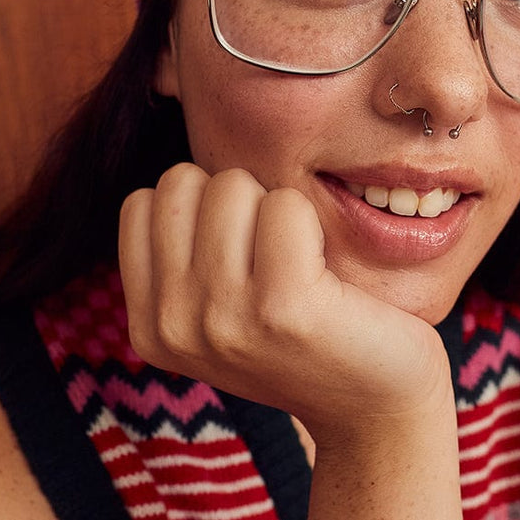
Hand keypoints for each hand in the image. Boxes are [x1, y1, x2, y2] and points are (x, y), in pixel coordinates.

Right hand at [118, 163, 452, 441]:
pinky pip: (286, 204)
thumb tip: (173, 116)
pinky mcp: (284, 308)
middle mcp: (172, 326)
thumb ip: (185, 249)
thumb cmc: (304, 332)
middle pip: (184, 181)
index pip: (144, 201)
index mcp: (150, 325)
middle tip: (277, 257)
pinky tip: (327, 273)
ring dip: (276, 208)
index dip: (201, 206)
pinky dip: (312, 221)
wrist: (376, 403)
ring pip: (231, 184)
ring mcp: (223, 320)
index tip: (241, 252)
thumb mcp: (221, 302)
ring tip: (301, 265)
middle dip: (237, 199)